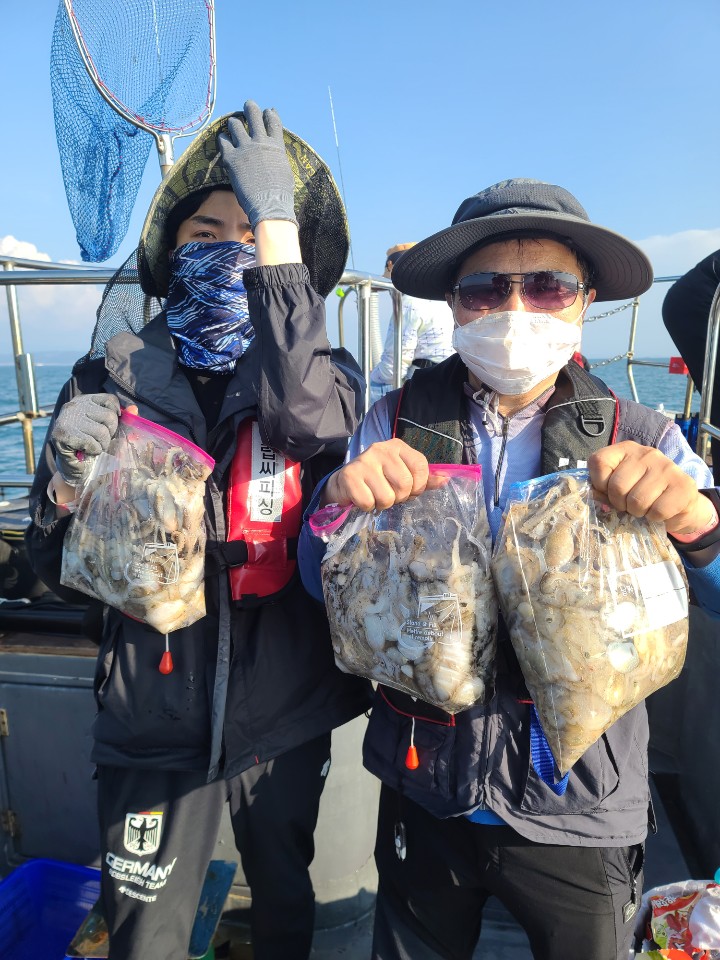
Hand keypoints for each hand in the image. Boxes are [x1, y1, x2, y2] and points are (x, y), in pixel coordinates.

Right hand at [51, 394, 121, 486]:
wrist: (76, 471)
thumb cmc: (95, 448)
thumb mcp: (111, 431)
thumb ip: (123, 420)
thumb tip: (134, 409)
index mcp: (86, 400)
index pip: (110, 400)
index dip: (116, 416)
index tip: (110, 428)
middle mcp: (74, 405)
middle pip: (109, 416)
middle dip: (110, 434)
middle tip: (99, 441)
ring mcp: (66, 418)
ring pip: (102, 431)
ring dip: (102, 445)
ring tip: (92, 447)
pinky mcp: (62, 434)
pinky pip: (91, 443)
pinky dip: (93, 451)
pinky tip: (85, 451)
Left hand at [218, 100, 296, 229]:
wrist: (269, 205)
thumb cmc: (280, 194)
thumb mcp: (284, 171)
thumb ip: (277, 158)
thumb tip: (275, 155)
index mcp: (276, 146)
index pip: (273, 121)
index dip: (270, 114)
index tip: (268, 110)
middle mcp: (260, 142)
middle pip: (254, 115)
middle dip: (250, 108)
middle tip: (248, 106)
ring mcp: (245, 148)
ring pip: (236, 124)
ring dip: (234, 122)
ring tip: (233, 123)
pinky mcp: (232, 158)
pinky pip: (223, 140)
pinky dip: (223, 138)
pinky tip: (223, 139)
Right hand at [323, 439, 431, 511]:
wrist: (344, 484)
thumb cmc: (379, 481)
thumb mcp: (403, 476)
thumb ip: (424, 479)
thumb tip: (445, 480)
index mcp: (397, 446)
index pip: (421, 467)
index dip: (418, 486)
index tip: (408, 490)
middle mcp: (381, 449)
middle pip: (405, 485)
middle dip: (399, 497)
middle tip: (388, 493)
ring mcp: (364, 461)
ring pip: (387, 497)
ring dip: (382, 504)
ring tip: (374, 495)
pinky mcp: (349, 475)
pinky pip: (368, 502)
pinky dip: (367, 506)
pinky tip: (362, 497)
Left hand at [588, 441, 714, 535]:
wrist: (680, 504)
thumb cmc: (642, 495)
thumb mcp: (619, 487)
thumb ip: (602, 489)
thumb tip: (593, 497)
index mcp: (626, 449)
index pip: (599, 462)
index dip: (599, 484)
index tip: (610, 492)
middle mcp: (646, 453)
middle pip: (617, 486)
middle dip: (620, 504)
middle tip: (630, 505)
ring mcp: (666, 467)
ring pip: (637, 501)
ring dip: (638, 512)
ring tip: (646, 508)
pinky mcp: (683, 485)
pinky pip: (657, 511)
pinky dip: (655, 518)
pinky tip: (660, 511)